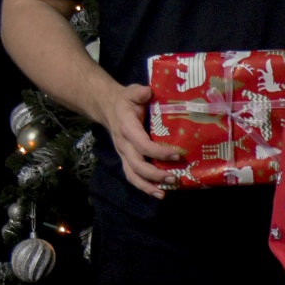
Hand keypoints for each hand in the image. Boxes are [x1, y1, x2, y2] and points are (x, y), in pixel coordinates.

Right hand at [100, 82, 185, 199]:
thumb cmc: (125, 100)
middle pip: (137, 165)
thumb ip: (138, 92)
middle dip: (156, 174)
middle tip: (175, 178)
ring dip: (148, 186)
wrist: (107, 107)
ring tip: (165, 193)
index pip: (142, 144)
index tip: (176, 155)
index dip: (158, 152)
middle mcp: (124, 145)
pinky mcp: (126, 159)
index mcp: (127, 128)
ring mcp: (124, 154)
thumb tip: (148, 91)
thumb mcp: (131, 92)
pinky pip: (133, 176)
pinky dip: (144, 187)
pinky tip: (159, 193)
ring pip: (133, 175)